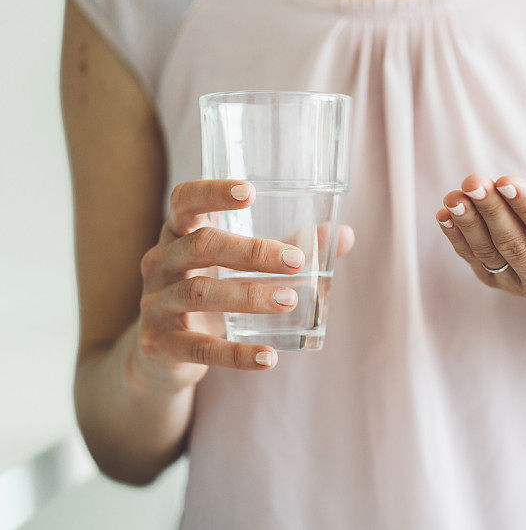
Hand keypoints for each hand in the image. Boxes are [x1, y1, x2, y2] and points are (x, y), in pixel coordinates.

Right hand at [134, 180, 354, 391]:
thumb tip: (344, 235)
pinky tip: (268, 358)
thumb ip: (287, 249)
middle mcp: (160, 262)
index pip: (184, 201)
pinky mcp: (159, 344)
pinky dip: (236, 354)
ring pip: (199, 293)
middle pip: (200, 244)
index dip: (212, 192)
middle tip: (297, 261)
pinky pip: (200, 348)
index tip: (250, 192)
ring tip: (291, 301)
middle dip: (252, 251)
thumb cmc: (212, 294)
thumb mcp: (241, 269)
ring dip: (249, 296)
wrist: (162, 356)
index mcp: (179, 234)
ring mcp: (155, 303)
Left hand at [435, 175, 525, 307]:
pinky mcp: (497, 282)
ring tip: (455, 195)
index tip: (506, 181)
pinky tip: (444, 213)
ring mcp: (520, 288)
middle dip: (491, 210)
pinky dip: (456, 236)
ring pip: (490, 254)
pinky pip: (474, 260)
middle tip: (474, 181)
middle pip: (515, 245)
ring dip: (468, 223)